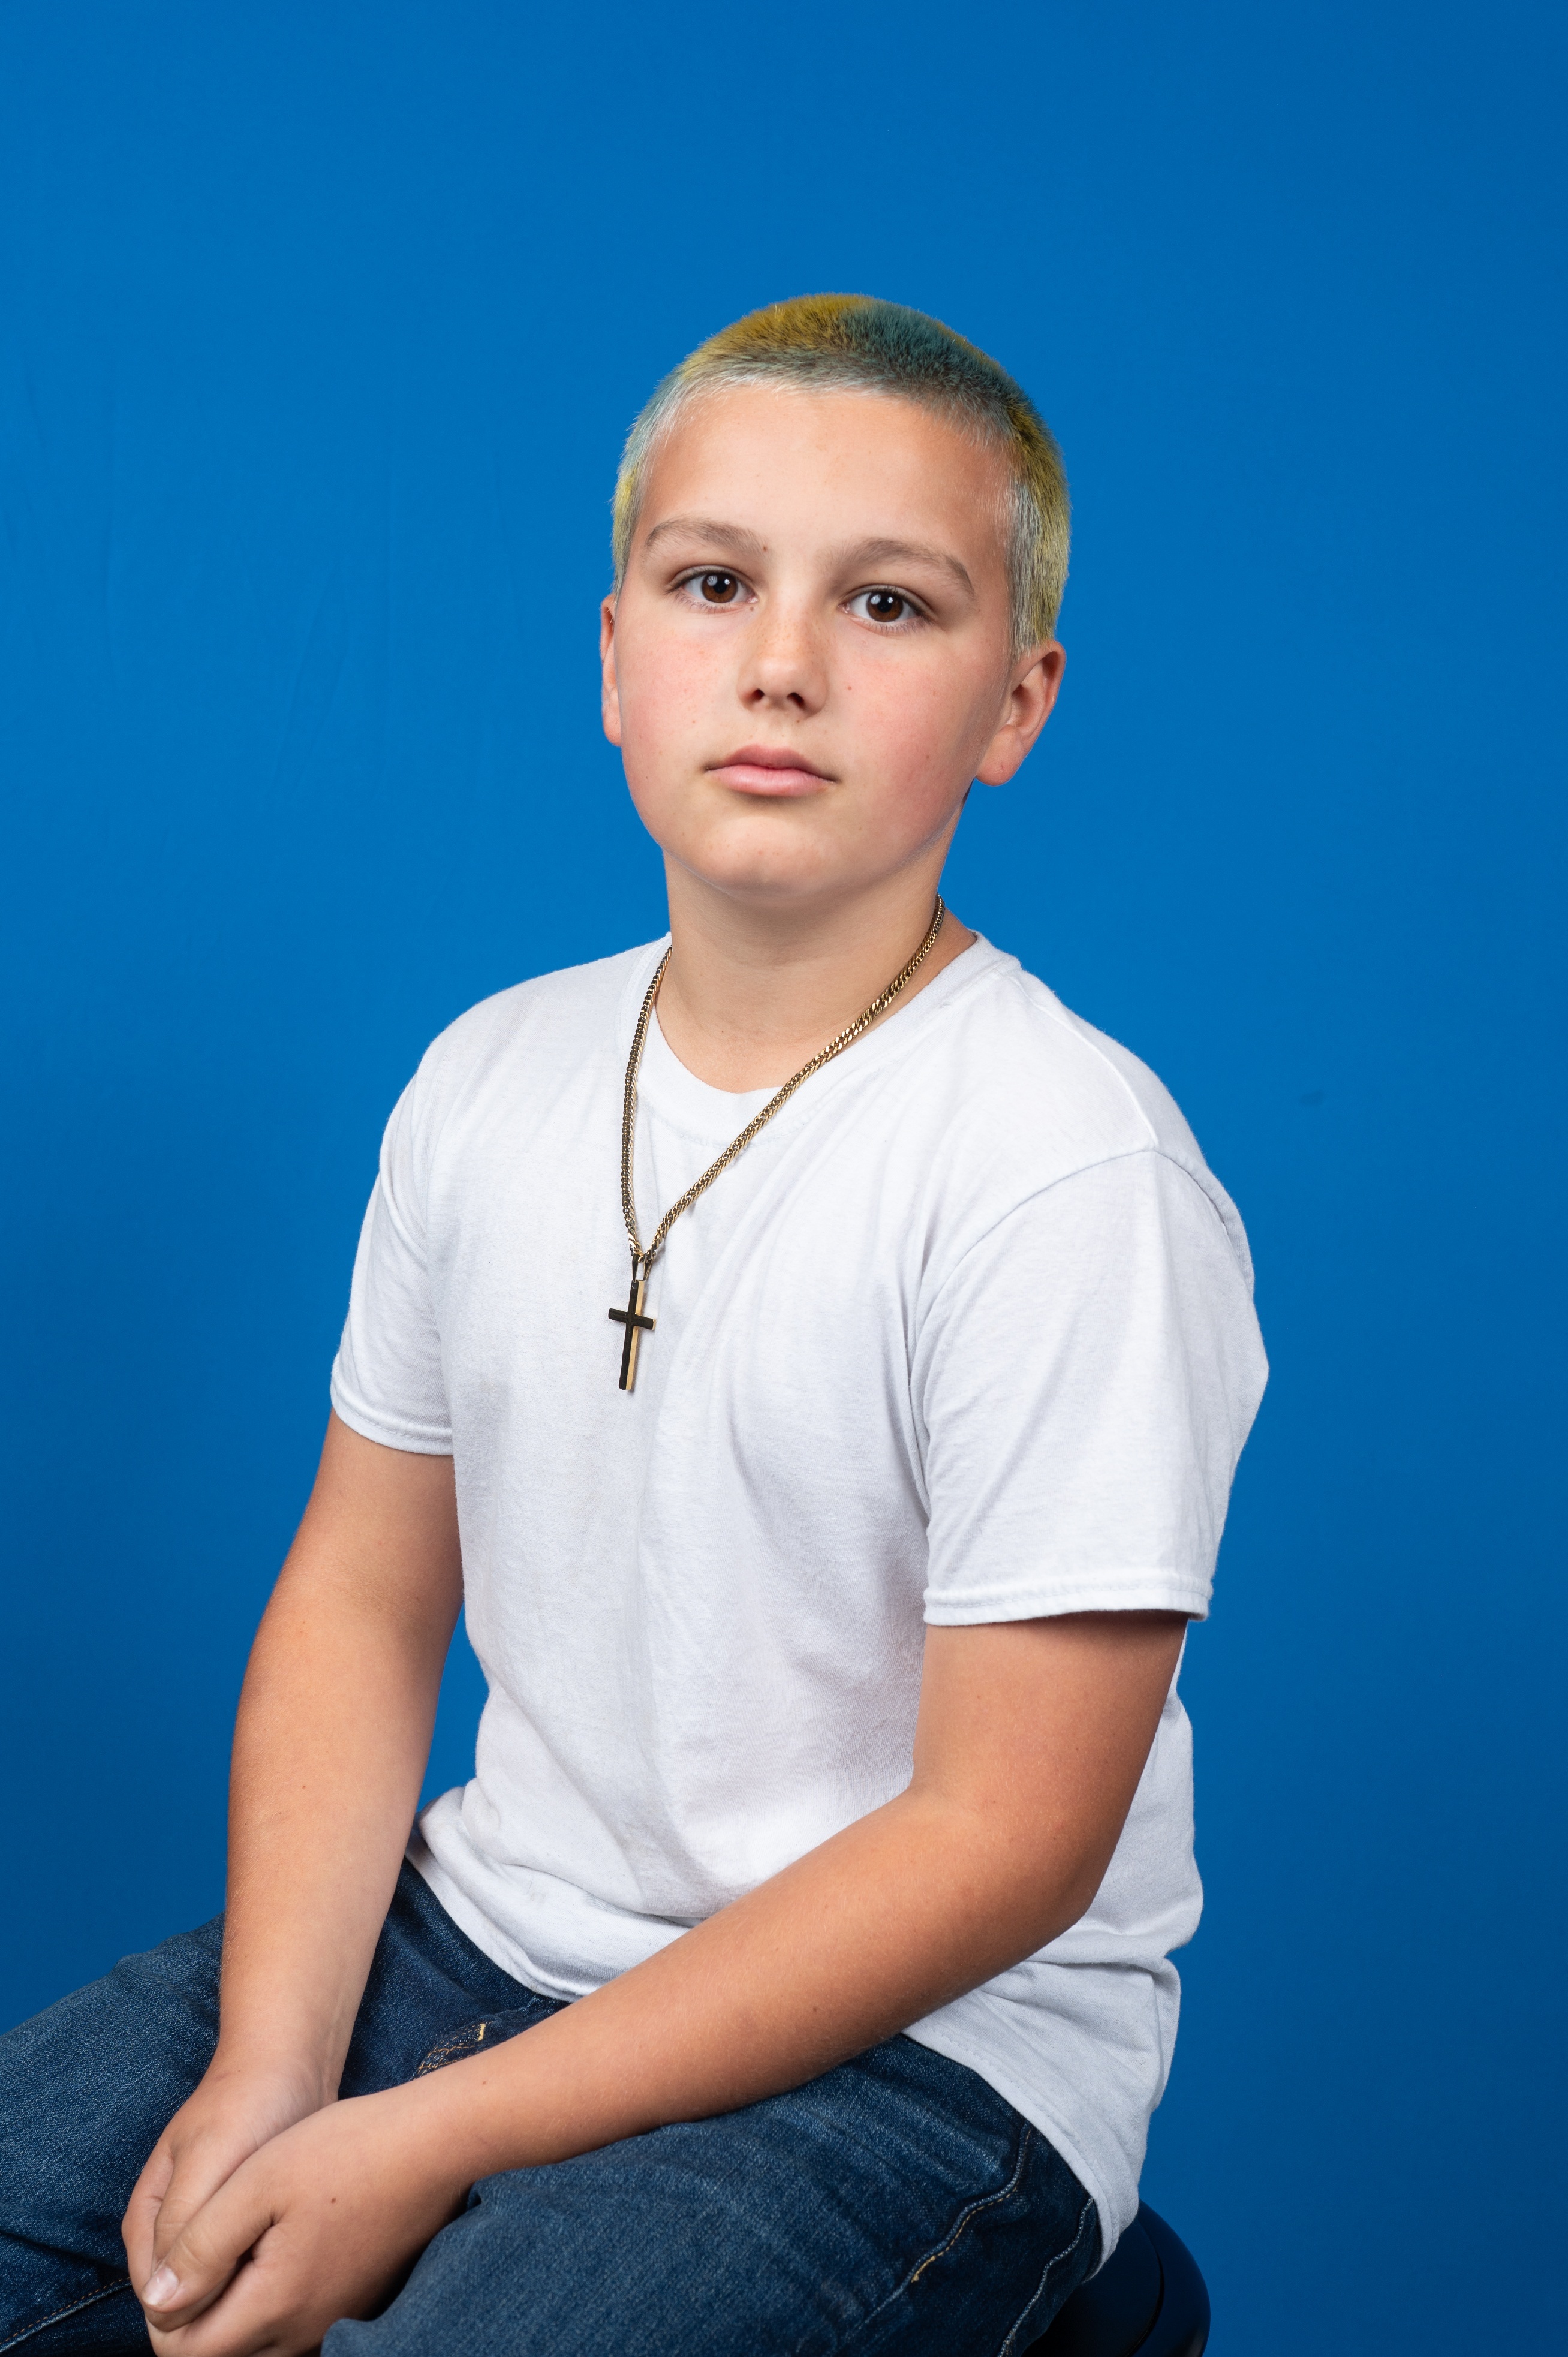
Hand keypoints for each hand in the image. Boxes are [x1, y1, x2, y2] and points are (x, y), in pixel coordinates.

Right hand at [124, 2061, 332, 2319]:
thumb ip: (182, 2225)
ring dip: (250, 2290)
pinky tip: (297, 2255)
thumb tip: (160, 2305)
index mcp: (146, 2224)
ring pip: (220, 2296)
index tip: (248, 2284)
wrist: (288, 2065)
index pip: (157, 2307)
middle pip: (187, 2309)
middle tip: (273, 2271)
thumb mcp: (211, 2158)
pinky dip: (268, 2273)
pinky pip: (247, 2276)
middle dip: (226, 2303)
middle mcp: (170, 2239)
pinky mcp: (241, 2232)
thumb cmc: (247, 2104)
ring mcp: (206, 2236)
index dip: (198, 2313)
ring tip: (288, 2257)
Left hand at [135, 2082, 465, 2356]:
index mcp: (275, 2304)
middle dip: (194, 2322)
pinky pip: (297, 2331)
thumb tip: (157, 2301)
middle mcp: (307, 2330)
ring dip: (234, 2318)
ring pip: (261, 2349)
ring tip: (231, 2253)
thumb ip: (201, 2245)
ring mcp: (338, 2321)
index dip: (163, 2315)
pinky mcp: (359, 2304)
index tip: (173, 2261)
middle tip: (196, 2256)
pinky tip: (275, 2256)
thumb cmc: (344, 2150)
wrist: (434, 2144)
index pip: (188, 2352)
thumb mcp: (257, 2181)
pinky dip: (272, 2312)